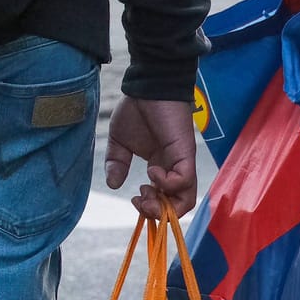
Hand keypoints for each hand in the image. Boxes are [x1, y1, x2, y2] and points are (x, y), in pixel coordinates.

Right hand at [104, 96, 198, 217]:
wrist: (147, 85)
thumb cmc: (137, 108)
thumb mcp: (119, 142)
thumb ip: (116, 163)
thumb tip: (113, 184)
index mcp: (161, 166)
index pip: (166, 199)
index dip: (151, 207)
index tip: (134, 197)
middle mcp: (174, 167)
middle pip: (179, 206)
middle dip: (157, 213)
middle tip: (140, 201)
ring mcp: (182, 162)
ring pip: (186, 199)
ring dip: (164, 205)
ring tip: (145, 191)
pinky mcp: (185, 153)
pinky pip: (184, 180)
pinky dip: (167, 183)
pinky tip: (151, 171)